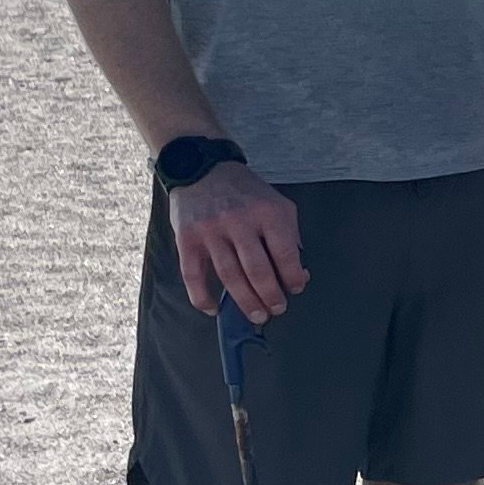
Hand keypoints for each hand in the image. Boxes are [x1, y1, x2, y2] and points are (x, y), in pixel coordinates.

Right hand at [169, 161, 307, 322]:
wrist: (202, 169)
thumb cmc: (244, 193)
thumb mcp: (276, 204)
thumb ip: (288, 235)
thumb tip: (296, 272)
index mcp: (267, 212)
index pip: (284, 253)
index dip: (293, 276)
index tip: (295, 288)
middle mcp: (239, 221)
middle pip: (257, 270)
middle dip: (270, 296)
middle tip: (276, 309)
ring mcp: (211, 231)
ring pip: (229, 276)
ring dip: (245, 301)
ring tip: (256, 314)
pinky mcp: (187, 239)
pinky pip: (193, 275)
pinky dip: (202, 297)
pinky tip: (213, 309)